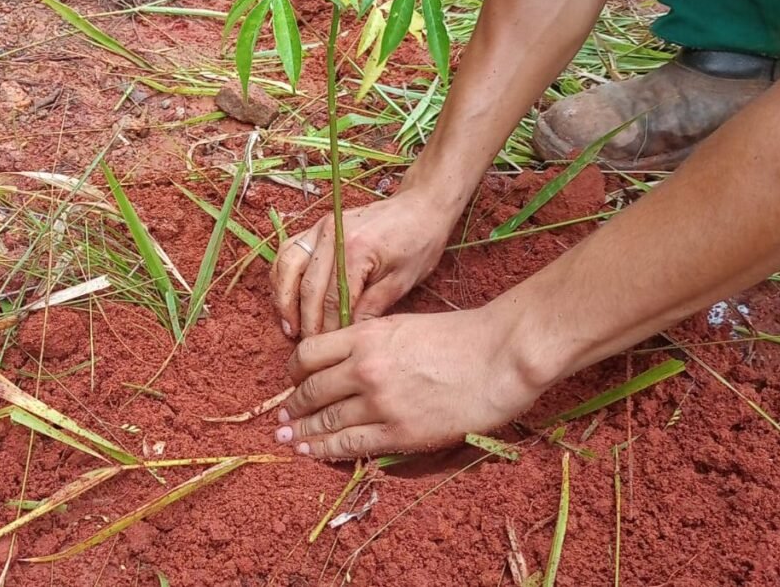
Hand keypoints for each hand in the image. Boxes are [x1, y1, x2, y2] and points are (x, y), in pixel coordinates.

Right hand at [271, 189, 456, 338]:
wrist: (419, 206)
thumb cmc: (418, 241)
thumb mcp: (402, 280)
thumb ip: (372, 307)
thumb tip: (347, 335)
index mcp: (357, 249)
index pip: (333, 300)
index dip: (328, 328)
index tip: (327, 348)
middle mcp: (332, 235)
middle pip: (308, 287)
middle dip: (306, 321)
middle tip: (307, 347)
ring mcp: (320, 228)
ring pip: (288, 267)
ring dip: (284, 300)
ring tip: (288, 328)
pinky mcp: (316, 226)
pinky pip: (288, 252)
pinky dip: (281, 276)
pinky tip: (286, 299)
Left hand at [272, 309, 547, 458]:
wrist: (499, 356)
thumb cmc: (459, 336)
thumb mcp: (402, 325)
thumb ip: (369, 341)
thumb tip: (344, 360)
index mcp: (364, 336)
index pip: (307, 355)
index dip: (293, 374)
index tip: (291, 383)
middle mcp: (364, 368)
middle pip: (311, 392)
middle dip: (292, 409)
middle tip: (281, 421)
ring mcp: (380, 402)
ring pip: (326, 422)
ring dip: (303, 434)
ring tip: (289, 441)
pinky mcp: (400, 432)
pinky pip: (351, 445)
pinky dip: (327, 451)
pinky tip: (312, 454)